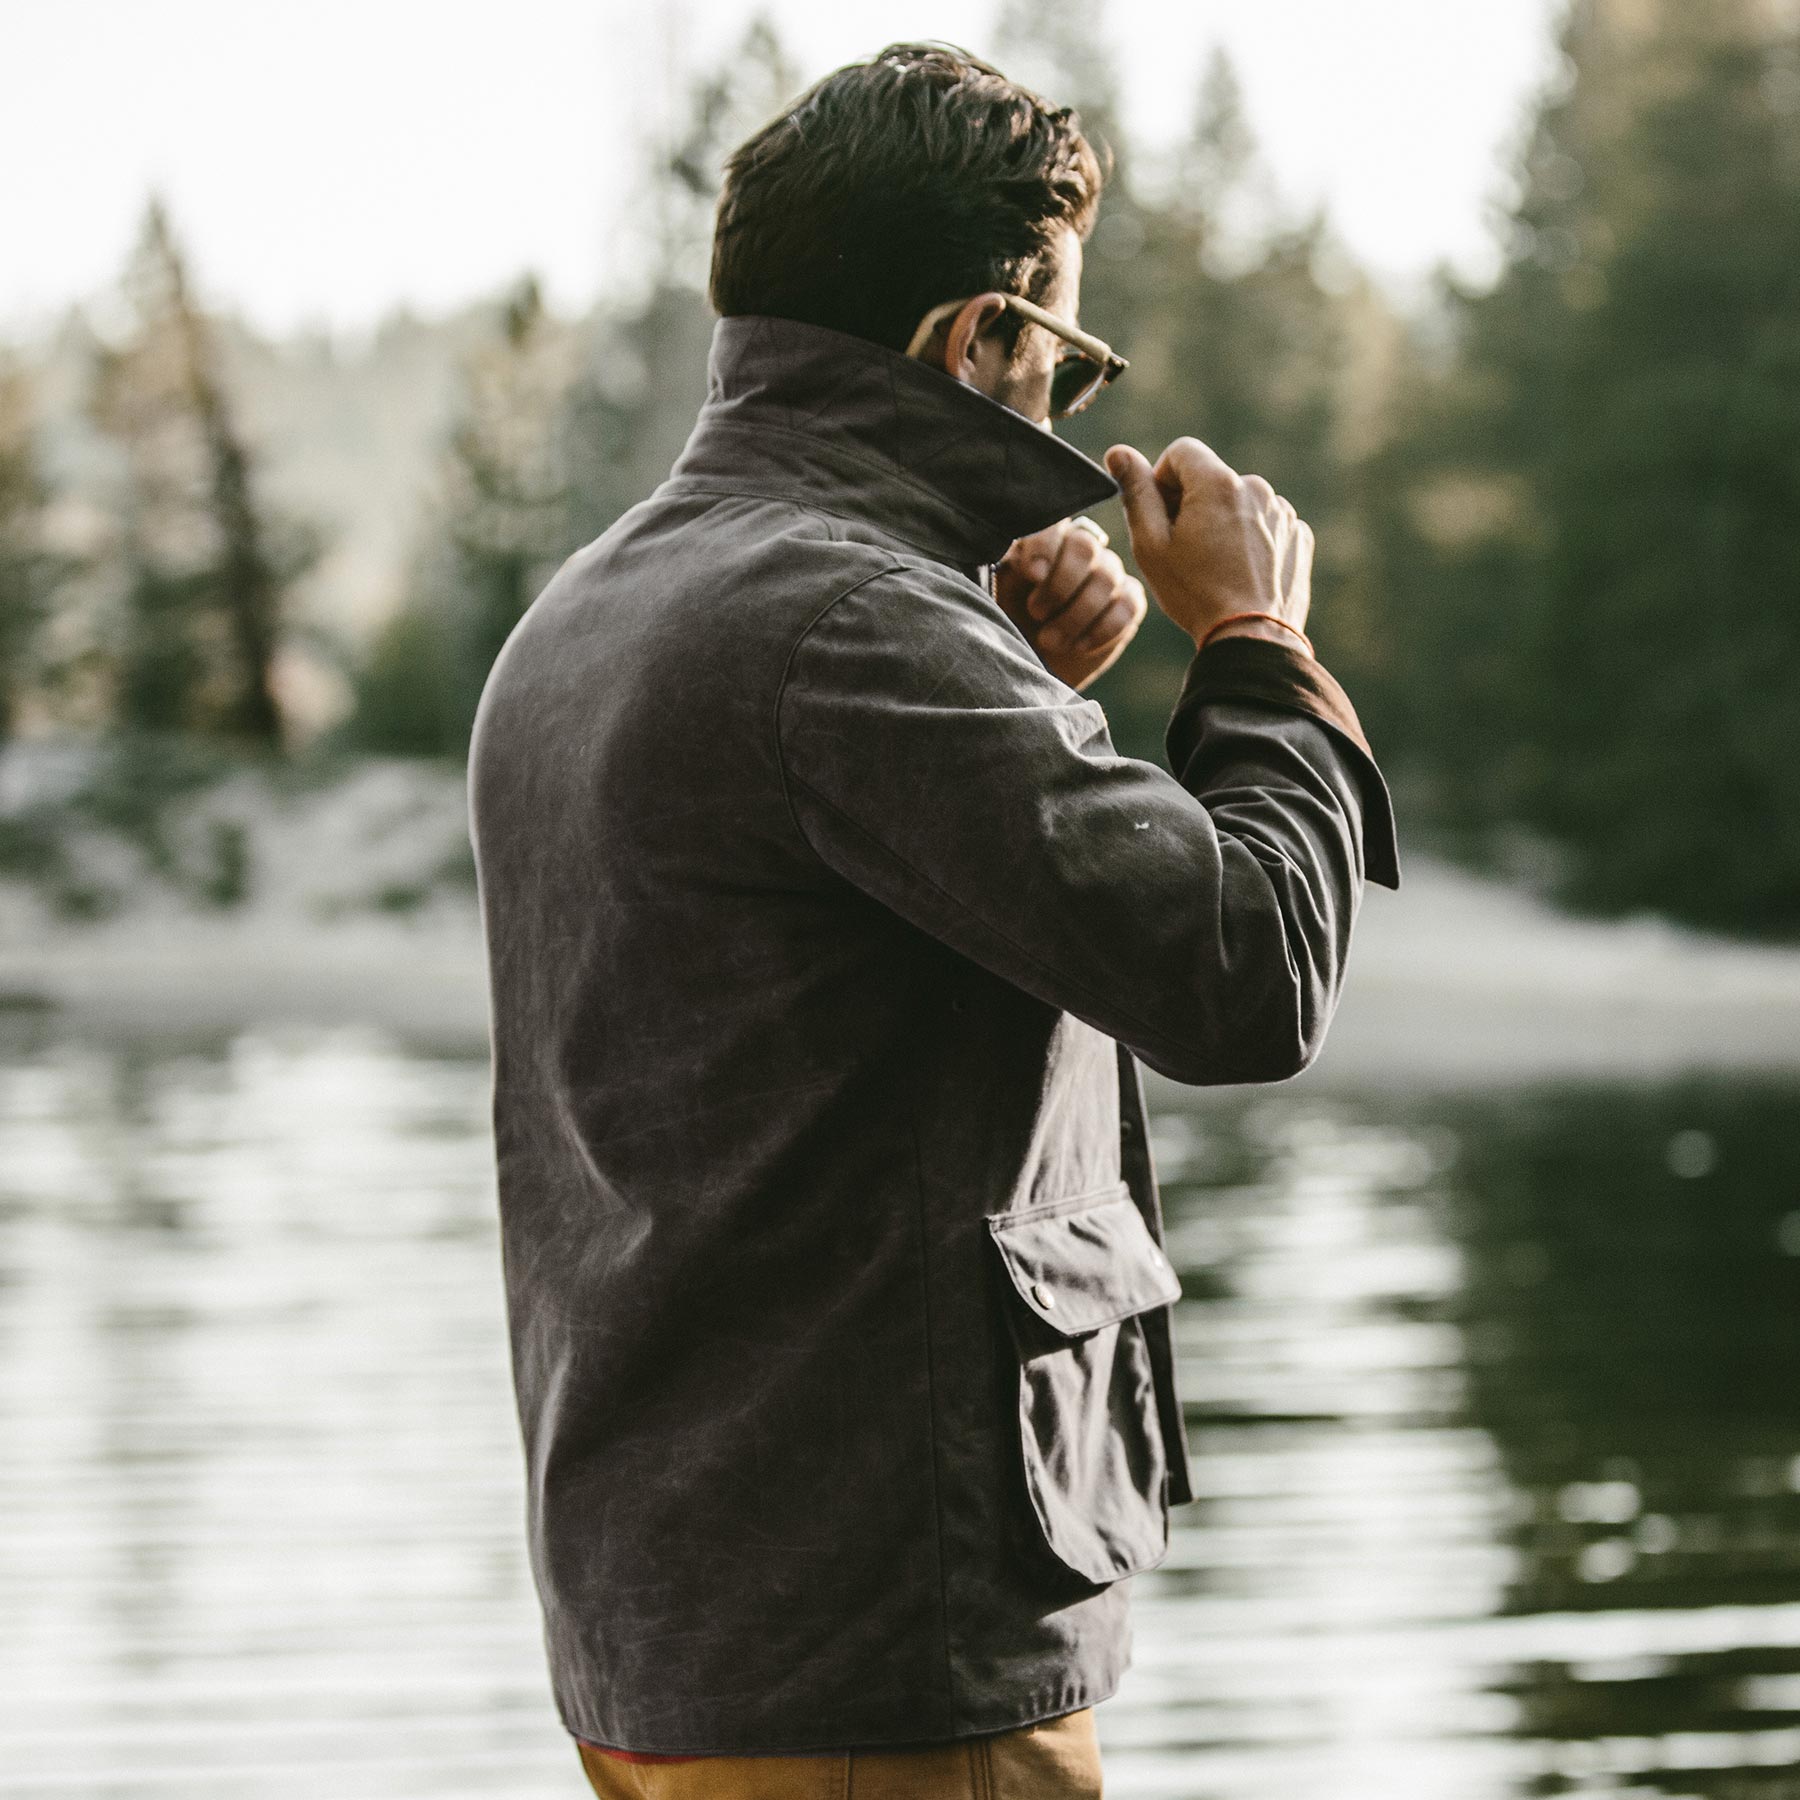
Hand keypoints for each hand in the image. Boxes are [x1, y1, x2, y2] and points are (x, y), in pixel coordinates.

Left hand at [993, 517, 1147, 691]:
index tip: (1032, 575)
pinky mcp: (1127, 602)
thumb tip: (1006, 548)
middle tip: (1035, 614)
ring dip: (1076, 615)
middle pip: (1085, 547)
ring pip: (1107, 578)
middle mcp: (1079, 549)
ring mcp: (1107, 574)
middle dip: (1060, 586)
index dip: (1046, 547)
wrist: (1030, 663)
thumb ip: (1001, 567)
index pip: (1054, 524)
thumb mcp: (992, 594)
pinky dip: (1103, 628)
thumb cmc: (1006, 623)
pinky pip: (1129, 605)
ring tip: (1050, 640)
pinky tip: (1078, 645)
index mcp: (1043, 540)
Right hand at [1102, 438, 1312, 652]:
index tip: (1163, 516)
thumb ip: (1136, 492)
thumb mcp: (1151, 545)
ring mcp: (1281, 512)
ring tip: (1216, 567)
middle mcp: (1255, 488)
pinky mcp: (1297, 535)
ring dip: (1224, 522)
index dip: (1163, 480)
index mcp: (1217, 483)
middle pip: (1211, 478)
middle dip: (1194, 504)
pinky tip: (1240, 573)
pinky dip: (1251, 540)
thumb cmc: (1195, 594)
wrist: (1251, 637)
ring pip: (1239, 503)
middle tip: (1186, 551)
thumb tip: (1118, 453)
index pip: (1182, 452)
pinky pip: (1265, 525)